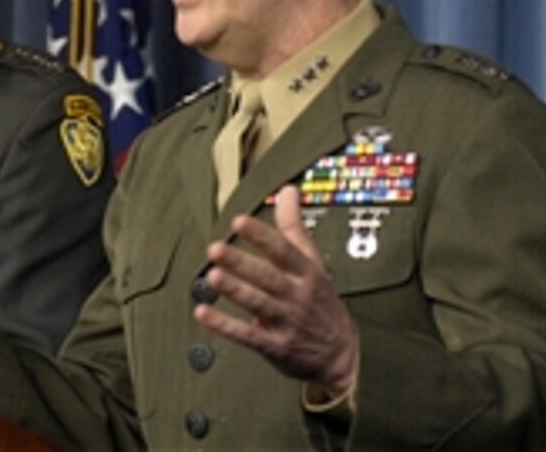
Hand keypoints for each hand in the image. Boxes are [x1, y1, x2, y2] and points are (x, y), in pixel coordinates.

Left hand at [195, 185, 357, 394]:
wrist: (342, 355)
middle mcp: (297, 296)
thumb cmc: (320, 302)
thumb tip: (288, 191)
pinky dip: (225, 326)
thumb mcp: (313, 262)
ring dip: (235, 291)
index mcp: (307, 273)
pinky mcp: (275, 346)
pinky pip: (247, 336)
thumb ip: (294, 227)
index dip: (262, 236)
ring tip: (213, 277)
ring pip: (258, 304)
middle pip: (268, 277)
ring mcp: (287, 322)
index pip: (284, 251)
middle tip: (214, 249)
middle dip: (241, 263)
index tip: (239, 222)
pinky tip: (203, 313)